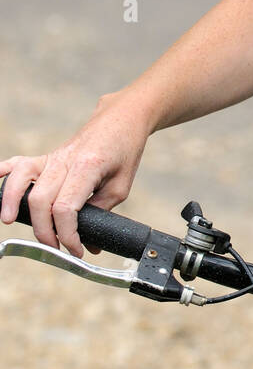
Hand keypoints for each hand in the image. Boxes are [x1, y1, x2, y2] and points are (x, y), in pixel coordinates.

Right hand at [0, 92, 151, 257]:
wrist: (121, 119)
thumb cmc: (124, 150)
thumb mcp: (120, 186)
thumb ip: (103, 214)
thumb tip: (90, 244)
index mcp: (87, 168)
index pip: (65, 208)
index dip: (67, 235)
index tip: (76, 249)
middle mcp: (64, 161)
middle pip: (40, 200)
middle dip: (44, 231)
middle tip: (56, 248)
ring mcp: (52, 157)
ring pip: (22, 179)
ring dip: (12, 202)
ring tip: (10, 221)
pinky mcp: (46, 157)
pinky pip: (18, 163)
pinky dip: (3, 174)